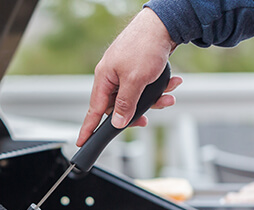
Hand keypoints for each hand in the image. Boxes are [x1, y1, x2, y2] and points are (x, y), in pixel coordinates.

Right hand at [76, 8, 180, 146]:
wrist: (163, 24)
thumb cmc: (144, 46)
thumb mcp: (135, 80)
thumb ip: (125, 104)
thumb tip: (117, 122)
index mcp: (104, 78)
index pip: (94, 110)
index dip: (88, 128)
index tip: (81, 142)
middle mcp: (112, 76)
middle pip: (118, 106)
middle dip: (137, 112)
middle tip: (145, 121)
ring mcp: (125, 72)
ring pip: (135, 97)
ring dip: (153, 99)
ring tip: (167, 96)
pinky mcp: (138, 68)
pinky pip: (145, 86)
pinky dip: (159, 88)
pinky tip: (172, 83)